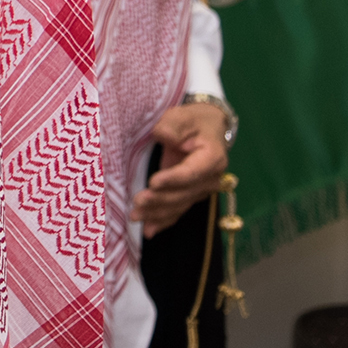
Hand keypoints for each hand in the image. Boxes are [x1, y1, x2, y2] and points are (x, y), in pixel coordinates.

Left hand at [133, 103, 230, 236]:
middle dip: (160, 200)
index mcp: (212, 158)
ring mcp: (201, 189)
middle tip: (138, 201)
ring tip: (135, 217)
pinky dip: (163, 221)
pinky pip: (178, 210)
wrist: (205, 128)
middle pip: (184, 193)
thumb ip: (172, 127)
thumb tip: (163, 137)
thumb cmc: (190, 121)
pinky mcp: (190, 194)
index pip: (192, 173)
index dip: (173, 179)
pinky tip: (148, 231)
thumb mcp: (181, 117)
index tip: (153, 182)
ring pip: (179, 205)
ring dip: (157, 213)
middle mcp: (211, 178)